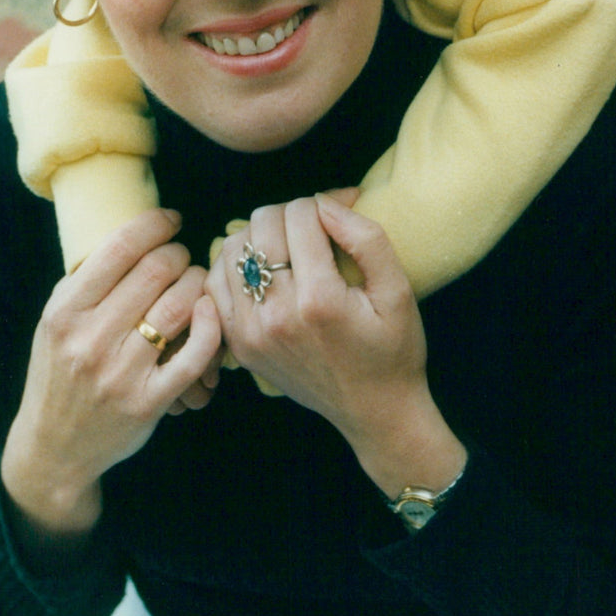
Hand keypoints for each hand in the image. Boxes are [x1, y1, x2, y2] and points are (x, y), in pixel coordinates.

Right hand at [1, 209, 221, 533]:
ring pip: (180, 304)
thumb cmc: (58, 373)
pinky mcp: (149, 400)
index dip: (156, 223)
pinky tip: (209, 312)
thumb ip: (88, 280)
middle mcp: (91, 339)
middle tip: (181, 258)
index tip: (172, 219)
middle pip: (157, 270)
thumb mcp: (55, 321)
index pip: (120, 247)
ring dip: (197, 284)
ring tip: (194, 285)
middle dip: (179, 254)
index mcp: (65, 311)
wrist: (53, 448)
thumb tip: (137, 233)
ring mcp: (121, 372)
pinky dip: (211, 325)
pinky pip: (195, 352)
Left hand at [207, 194, 464, 495]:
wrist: (375, 413)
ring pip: (233, 247)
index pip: (301, 215)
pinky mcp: (239, 345)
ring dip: (261, 235)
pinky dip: (235, 265)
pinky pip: (216, 283)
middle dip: (292, 213)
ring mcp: (250, 333)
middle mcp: (276, 315)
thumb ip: (366, 239)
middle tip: (317, 228)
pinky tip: (264, 269)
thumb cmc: (393, 350)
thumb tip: (327, 202)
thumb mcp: (398, 291)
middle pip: (263, 224)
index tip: (342, 213)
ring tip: (290, 246)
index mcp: (319, 300)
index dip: (325, 203)